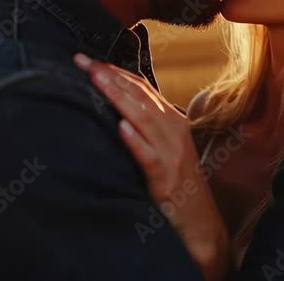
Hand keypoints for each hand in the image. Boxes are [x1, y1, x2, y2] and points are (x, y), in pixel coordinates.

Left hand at [73, 54, 229, 280]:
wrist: (200, 224)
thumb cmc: (176, 185)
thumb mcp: (162, 148)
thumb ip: (144, 127)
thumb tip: (114, 109)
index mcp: (172, 120)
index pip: (142, 87)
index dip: (116, 71)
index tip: (89, 60)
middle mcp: (174, 130)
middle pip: (140, 96)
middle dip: (110, 75)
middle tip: (83, 60)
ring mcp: (172, 153)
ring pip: (143, 117)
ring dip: (118, 97)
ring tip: (97, 79)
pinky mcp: (166, 177)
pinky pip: (149, 155)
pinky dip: (136, 140)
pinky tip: (122, 127)